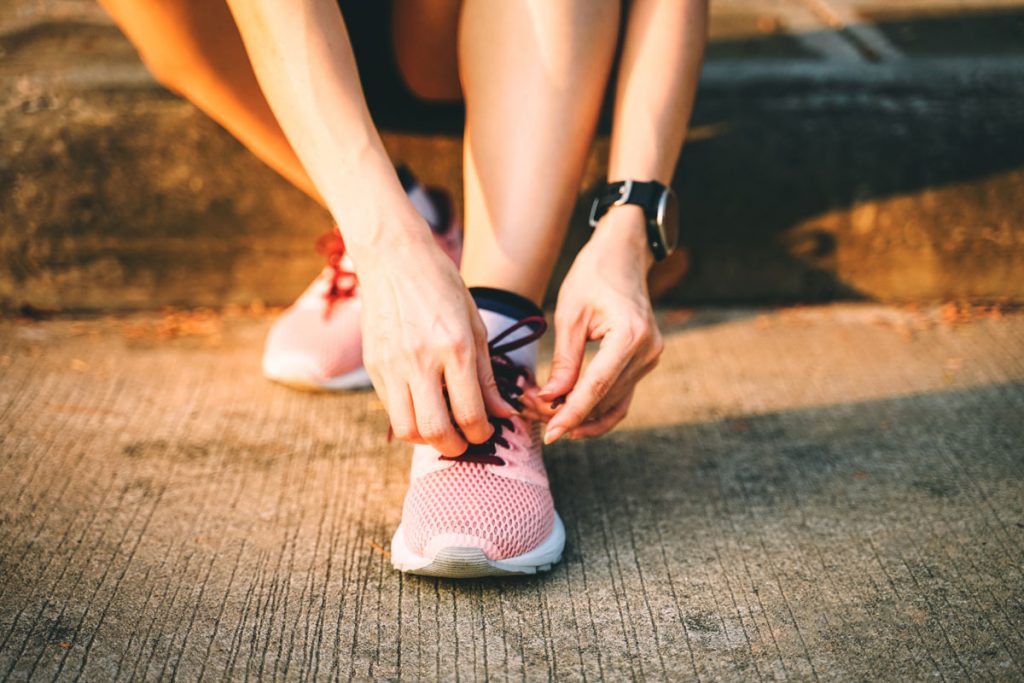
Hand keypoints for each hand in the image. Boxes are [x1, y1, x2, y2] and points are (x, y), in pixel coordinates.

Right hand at [356, 226, 514, 454]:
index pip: (469, 413)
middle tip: (464, 442)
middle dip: (454, 447)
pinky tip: (423, 407)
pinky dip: (409, 419)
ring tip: (442, 429)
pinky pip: (390, 409)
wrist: (394, 259)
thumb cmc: (442, 287)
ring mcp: (392, 365)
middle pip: (435, 430)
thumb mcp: (475, 325)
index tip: (486, 431)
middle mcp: (421, 360)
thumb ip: (487, 374)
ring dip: (427, 439)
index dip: (481, 434)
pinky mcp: (373, 366)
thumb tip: (503, 413)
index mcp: (455, 348)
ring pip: (406, 429)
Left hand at [538, 205, 664, 441]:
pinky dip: (599, 409)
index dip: (571, 414)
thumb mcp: (570, 314)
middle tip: (534, 418)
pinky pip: (622, 395)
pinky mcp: (645, 361)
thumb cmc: (593, 276)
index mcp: (629, 336)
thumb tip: (551, 399)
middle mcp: (646, 351)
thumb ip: (565, 360)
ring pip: (615, 404)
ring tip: (548, 418)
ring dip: (583, 416)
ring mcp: (650, 358)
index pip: (596, 388)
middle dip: (570, 415)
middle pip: (605, 400)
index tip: (549, 434)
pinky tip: (573, 417)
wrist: (624, 255)